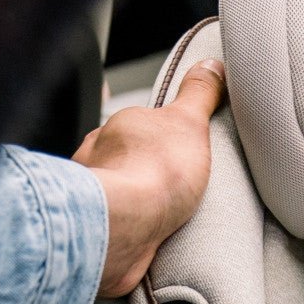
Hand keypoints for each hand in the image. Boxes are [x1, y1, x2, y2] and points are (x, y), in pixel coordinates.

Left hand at [75, 59, 226, 297]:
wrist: (127, 226)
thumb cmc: (154, 173)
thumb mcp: (188, 122)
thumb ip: (198, 94)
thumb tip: (211, 65)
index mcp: (116, 128)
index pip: (138, 126)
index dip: (161, 138)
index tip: (179, 151)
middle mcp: (96, 158)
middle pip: (124, 159)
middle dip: (143, 170)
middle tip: (177, 185)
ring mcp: (92, 197)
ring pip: (115, 194)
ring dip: (133, 202)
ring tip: (164, 216)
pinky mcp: (95, 232)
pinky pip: (113, 227)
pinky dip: (127, 231)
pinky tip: (148, 238)